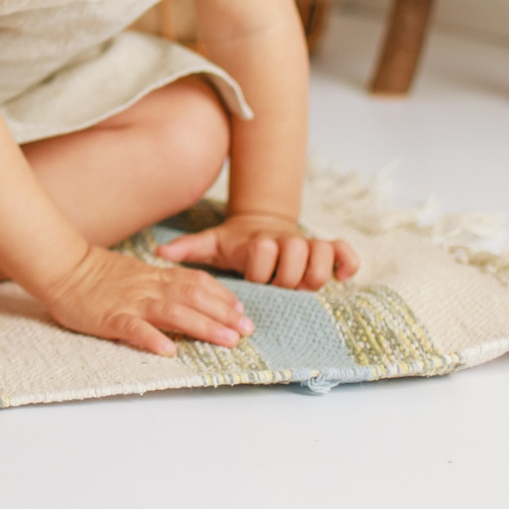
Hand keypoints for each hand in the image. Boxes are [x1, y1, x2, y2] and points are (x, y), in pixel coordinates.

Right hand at [38, 244, 253, 356]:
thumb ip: (161, 284)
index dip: (222, 297)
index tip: (242, 312)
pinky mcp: (110, 318)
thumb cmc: (97, 273)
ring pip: (173, 313)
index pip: (196, 283)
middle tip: (247, 332)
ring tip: (226, 341)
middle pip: (193, 299)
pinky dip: (151, 339)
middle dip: (223, 315)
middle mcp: (149, 288)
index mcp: (155, 277)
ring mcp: (130, 303)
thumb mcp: (136, 273)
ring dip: (203, 327)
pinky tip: (168, 352)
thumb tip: (189, 297)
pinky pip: (133, 329)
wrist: (63, 267)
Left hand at [156, 211, 358, 290]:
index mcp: (259, 242)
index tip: (251, 278)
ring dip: (316, 271)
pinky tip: (343, 277)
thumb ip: (190, 248)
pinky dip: (347, 263)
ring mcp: (308, 245)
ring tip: (303, 283)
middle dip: (288, 273)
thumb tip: (160, 251)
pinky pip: (345, 253)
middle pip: (298, 253)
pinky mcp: (326, 250)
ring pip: (322, 255)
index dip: (259, 270)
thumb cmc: (235, 243)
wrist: (260, 225)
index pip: (263, 252)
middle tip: (279, 284)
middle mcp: (286, 242)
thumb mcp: (213, 244)